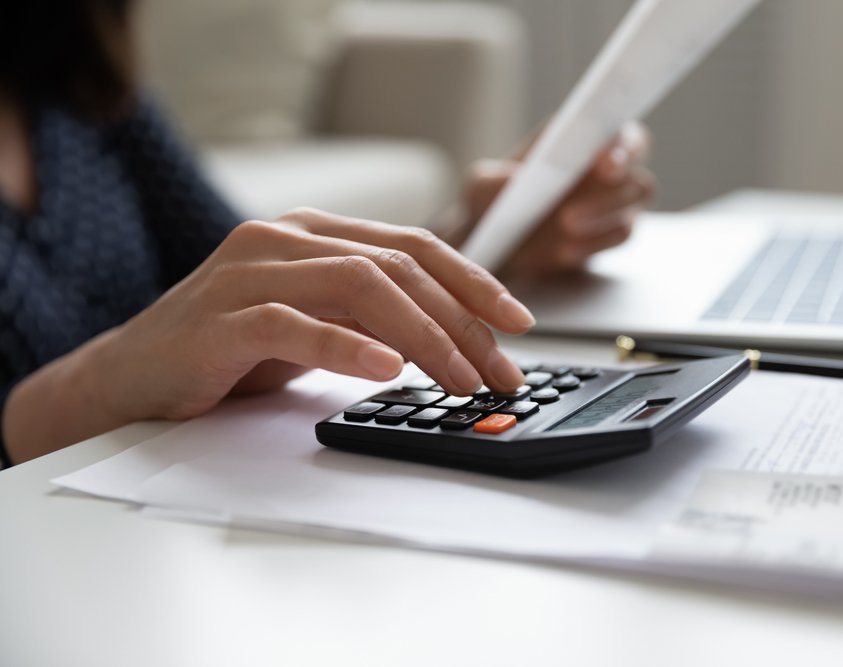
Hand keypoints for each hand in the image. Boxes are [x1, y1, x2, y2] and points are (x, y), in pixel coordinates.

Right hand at [94, 209, 534, 422]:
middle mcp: (285, 237)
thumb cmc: (232, 349)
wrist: (133, 375)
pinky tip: (388, 372)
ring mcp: (250, 272)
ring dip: (423, 336)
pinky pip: (296, 325)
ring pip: (359, 286)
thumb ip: (372, 315)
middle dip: (461, 321)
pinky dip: (348, 348)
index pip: (413, 245)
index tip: (517, 321)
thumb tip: (454, 338)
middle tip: (498, 370)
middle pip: (397, 266)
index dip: (473, 281)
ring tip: (460, 378)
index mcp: (316, 232)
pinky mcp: (221, 318)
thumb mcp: (318, 321)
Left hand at [464, 121, 655, 276]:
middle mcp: (604, 167)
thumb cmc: (490, 203)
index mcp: (580, 139)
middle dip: (613, 194)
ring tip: (564, 230)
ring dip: (603, 221)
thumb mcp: (479, 188)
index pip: (620, 133)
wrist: (495, 246)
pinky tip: (566, 252)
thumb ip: (492, 180)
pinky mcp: (608, 234)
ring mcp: (611, 202)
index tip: (604, 163)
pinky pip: (618, 236)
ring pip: (632, 209)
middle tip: (570, 215)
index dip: (622, 146)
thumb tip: (515, 180)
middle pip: (636, 175)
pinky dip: (595, 245)